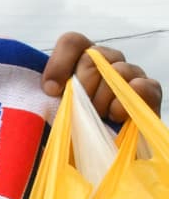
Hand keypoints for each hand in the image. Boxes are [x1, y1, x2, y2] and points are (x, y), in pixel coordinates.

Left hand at [43, 32, 162, 121]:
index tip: (50, 91)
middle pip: (93, 56)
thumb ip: (50, 94)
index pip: (73, 42)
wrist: (94, 157)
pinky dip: (125, 102)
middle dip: (81, 86)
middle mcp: (106, 63)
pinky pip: (142, 86)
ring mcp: (130, 75)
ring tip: (96, 116)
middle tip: (78, 108)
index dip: (60, 63)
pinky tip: (115, 116)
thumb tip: (50, 89)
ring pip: (117, 70)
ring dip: (101, 99)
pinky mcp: (149, 93)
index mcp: (81, 61)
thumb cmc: (68, 133)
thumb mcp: (49, 113)